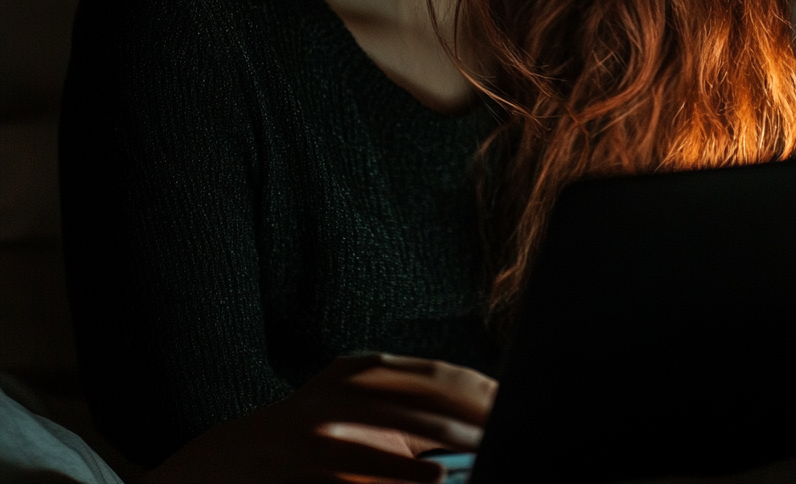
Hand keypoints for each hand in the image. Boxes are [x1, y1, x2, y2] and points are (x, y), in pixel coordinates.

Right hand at [140, 353, 497, 483]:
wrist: (233, 461)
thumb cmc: (312, 440)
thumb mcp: (354, 415)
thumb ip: (404, 415)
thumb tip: (473, 428)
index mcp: (364, 370)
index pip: (436, 374)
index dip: (477, 387)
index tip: (514, 401)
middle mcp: (347, 385)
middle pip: (426, 391)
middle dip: (474, 409)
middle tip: (512, 422)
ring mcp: (326, 419)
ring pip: (401, 422)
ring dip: (449, 437)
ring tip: (489, 445)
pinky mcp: (309, 457)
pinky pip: (365, 465)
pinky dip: (402, 472)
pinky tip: (434, 476)